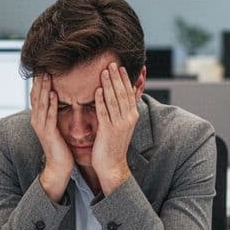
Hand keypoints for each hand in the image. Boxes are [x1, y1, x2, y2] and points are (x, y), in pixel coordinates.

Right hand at [31, 74, 73, 201]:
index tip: (42, 66)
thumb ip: (56, 112)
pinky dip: (51, 104)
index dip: (39, 81)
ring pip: (41, 103)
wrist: (59, 166)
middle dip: (39, 80)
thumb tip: (60, 98)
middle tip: (41, 64)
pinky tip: (53, 94)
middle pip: (36, 95)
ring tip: (46, 74)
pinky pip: (49, 116)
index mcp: (40, 117)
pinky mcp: (48, 133)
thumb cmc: (61, 145)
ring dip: (44, 88)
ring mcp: (41, 126)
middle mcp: (37, 120)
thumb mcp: (57, 125)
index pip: (37, 94)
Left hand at [92, 63, 139, 193]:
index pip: (129, 93)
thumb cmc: (114, 146)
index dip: (124, 79)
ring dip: (109, 84)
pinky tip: (97, 90)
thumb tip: (118, 98)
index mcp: (132, 116)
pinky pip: (104, 112)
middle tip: (111, 63)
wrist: (113, 166)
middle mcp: (128, 118)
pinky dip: (101, 100)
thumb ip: (120, 111)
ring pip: (114, 100)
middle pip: (122, 93)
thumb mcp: (121, 126)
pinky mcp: (108, 131)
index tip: (119, 67)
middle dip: (116, 77)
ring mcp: (119, 124)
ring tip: (104, 72)